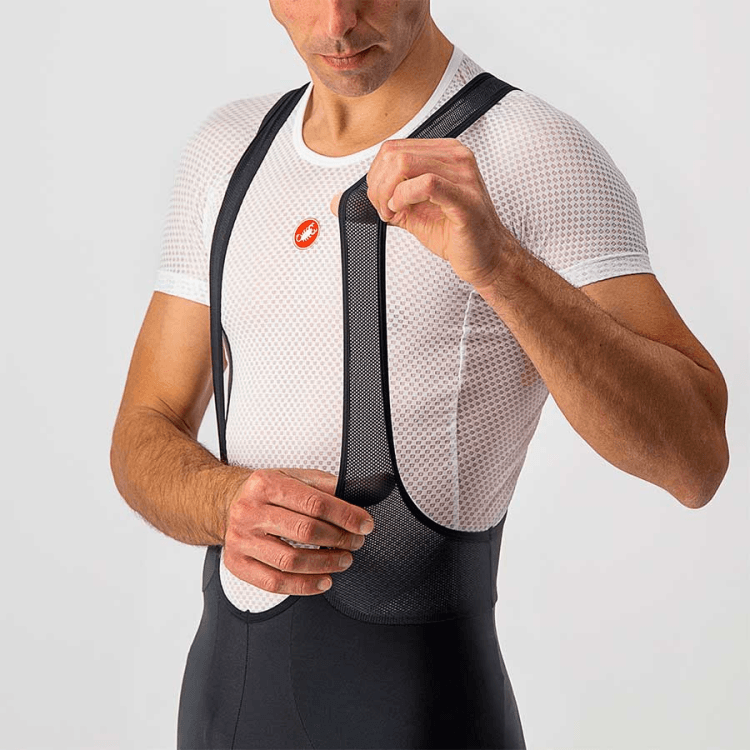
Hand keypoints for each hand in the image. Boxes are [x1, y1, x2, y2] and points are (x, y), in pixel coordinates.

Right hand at [223, 468, 374, 595]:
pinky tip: (323, 581)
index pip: (314, 503)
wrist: (228, 503)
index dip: (345, 516)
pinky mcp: (237, 563)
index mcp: (266, 484)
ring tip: (343, 561)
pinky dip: (304, 586)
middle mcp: (249, 511)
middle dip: (338, 539)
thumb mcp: (293, 476)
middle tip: (355, 542)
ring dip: (324, 564)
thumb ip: (324, 485)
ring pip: (290, 561)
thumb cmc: (267, 492)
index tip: (364, 524)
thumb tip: (358, 492)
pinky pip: (274, 582)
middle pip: (304, 531)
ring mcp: (241, 539)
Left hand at [329, 137, 517, 290]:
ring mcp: (462, 174)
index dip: (375, 176)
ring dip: (387, 193)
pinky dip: (404, 198)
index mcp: (442, 153)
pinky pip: (425, 184)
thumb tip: (338, 202)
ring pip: (404, 164)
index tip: (380, 202)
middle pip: (394, 154)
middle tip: (384, 210)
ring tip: (394, 212)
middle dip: (377, 185)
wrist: (485, 256)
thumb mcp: (409, 212)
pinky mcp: (464, 197)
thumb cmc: (452, 232)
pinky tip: (403, 211)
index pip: (393, 148)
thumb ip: (379, 201)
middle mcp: (454, 156)